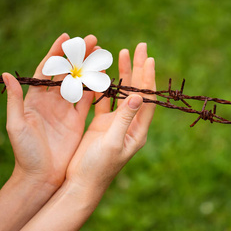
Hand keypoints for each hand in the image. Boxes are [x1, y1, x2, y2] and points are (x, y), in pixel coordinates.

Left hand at [4, 33, 97, 187]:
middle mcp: (51, 101)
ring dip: (90, 68)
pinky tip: (106, 78)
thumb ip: (15, 100)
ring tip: (102, 54)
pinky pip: (89, 101)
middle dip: (79, 55)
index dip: (56, 52)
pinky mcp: (78, 121)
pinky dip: (97, 89)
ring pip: (80, 83)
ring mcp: (66, 110)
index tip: (68, 37)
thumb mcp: (17, 125)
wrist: (41, 176)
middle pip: (67, 72)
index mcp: (35, 99)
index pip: (47, 69)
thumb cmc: (25, 153)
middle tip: (94, 41)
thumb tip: (7, 75)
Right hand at [66, 43, 155, 190]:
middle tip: (139, 46)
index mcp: (138, 130)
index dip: (148, 79)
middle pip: (138, 91)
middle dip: (138, 69)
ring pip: (122, 93)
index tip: (148, 58)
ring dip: (123, 74)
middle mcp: (130, 124)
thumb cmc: (98, 168)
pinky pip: (106, 101)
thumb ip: (125, 119)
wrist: (81, 184)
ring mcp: (116, 124)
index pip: (148, 99)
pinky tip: (105, 71)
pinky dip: (106, 86)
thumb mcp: (113, 142)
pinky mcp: (101, 125)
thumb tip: (140, 96)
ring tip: (122, 52)